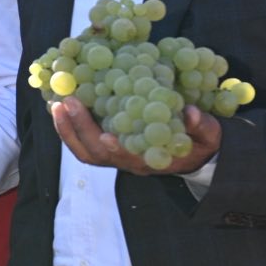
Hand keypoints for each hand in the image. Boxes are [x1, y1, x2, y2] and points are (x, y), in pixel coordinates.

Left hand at [50, 99, 219, 176]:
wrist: (193, 154)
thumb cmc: (200, 143)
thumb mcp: (209, 135)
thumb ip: (202, 126)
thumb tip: (190, 112)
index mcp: (152, 161)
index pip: (131, 159)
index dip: (119, 150)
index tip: (108, 137)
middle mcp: (129, 163)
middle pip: (97, 154)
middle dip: (80, 129)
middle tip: (68, 102)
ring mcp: (115, 158)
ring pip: (85, 152)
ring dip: (67, 130)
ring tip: (56, 104)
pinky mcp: (107, 149)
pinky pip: (82, 144)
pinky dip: (69, 128)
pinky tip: (61, 107)